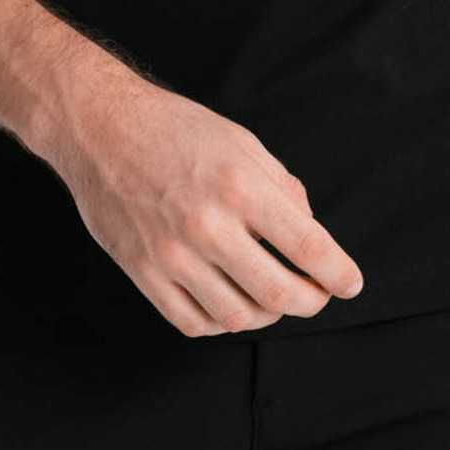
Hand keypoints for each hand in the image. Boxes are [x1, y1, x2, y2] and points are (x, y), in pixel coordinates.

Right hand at [45, 62, 364, 336]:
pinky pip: (193, 322)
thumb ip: (281, 187)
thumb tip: (308, 232)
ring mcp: (172, 254)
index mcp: (240, 185)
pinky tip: (229, 302)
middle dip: (311, 301)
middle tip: (317, 295)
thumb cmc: (175, 128)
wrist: (100, 127)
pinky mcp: (143, 272)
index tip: (350, 284)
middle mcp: (208, 224)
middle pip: (279, 293)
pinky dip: (221, 322)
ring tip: (271, 296)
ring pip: (238, 316)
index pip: (307, 247)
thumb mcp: (241, 141)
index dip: (338, 274)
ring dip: (266, 314)